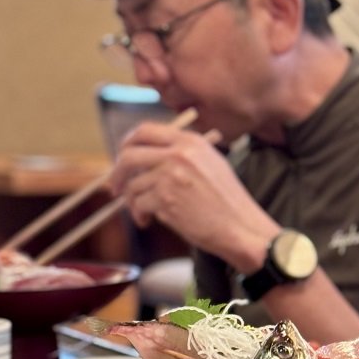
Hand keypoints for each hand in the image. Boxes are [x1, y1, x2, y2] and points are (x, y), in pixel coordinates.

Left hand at [111, 122, 275, 270]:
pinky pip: (138, 204)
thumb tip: (144, 157)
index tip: (123, 158)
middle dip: (117, 173)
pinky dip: (139, 214)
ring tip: (145, 212)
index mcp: (191, 142)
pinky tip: (148, 221)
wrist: (241, 227)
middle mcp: (179, 154)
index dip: (127, 144)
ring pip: (133, 185)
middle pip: (129, 155)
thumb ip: (182, 154)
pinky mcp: (165, 199)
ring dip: (132, 201)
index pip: (145, 131)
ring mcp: (171, 176)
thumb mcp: (211, 165)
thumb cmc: (228, 202)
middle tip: (116, 187)